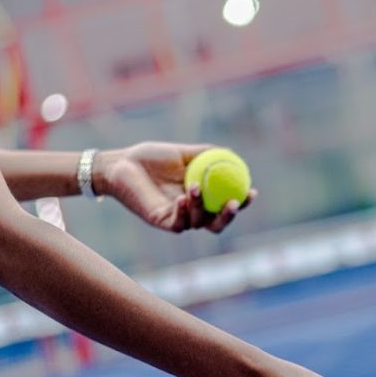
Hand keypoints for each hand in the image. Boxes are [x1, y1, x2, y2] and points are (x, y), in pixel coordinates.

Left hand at [91, 142, 256, 233]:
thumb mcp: (183, 153)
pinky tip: (182, 198)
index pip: (226, 204)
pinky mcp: (160, 221)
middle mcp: (191, 211)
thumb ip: (206, 154)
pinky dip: (183, 212)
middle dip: (229, 216)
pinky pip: (177, 223)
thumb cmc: (152, 157)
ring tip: (195, 187)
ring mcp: (176, 218)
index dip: (242, 202)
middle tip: (234, 202)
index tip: (252, 191)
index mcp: (201, 197)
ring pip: (198, 223)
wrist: (123, 163)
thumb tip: (231, 154)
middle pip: (217, 223)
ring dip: (201, 207)